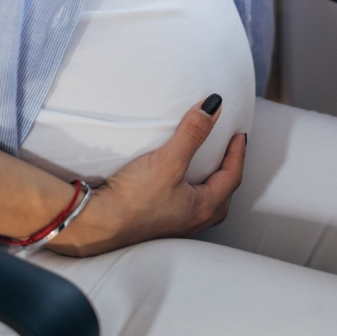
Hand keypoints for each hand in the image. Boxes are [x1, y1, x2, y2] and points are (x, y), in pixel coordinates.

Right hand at [45, 95, 244, 257]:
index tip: (239, 135)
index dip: (238, 153)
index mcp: (203, 207)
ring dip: (211, 187)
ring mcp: (175, 228)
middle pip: (223, 195)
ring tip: (206, 170)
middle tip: (229, 152)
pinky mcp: (157, 227)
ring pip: (205, 206)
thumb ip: (192, 133)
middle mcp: (193, 222)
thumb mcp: (168, 160)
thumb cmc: (134, 198)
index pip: (232, 176)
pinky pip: (185, 209)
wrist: (97, 225)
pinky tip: (178, 188)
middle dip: (229, 172)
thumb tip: (213, 107)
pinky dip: (191, 195)